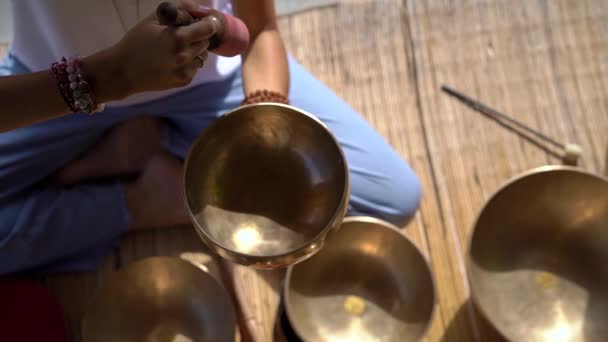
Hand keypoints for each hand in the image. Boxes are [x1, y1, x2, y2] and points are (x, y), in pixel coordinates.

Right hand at [86, 1, 217, 99]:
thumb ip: (182, 9)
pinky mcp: (184, 81)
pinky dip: (189, 62)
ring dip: (195, 50)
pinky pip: (195, 67)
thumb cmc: (137, 41)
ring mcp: (186, 71)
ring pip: (203, 55)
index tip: (204, 21)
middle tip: (181, 35)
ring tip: (175, 49)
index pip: (209, 28)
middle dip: (198, 36)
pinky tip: (172, 61)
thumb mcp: (155, 18)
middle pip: (206, 41)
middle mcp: (185, 56)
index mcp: (178, 38)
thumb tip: (204, 11)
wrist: (123, 70)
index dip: (208, 22)